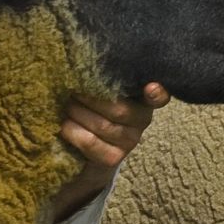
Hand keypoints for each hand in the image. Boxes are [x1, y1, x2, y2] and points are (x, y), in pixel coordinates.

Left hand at [49, 84, 166, 219]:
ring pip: (102, 125)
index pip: (159, 97)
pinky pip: (89, 142)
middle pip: (118, 109)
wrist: (86, 148)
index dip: (157, 93)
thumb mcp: (103, 91)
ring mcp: (130, 141)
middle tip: (72, 90)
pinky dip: (72, 131)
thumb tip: (88, 65)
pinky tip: (64, 124)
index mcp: (143, 98)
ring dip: (77, 112)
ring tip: (66, 105)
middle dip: (89, 98)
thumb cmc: (94, 108)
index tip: (150, 87)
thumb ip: (105, 80)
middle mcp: (143, 120)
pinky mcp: (113, 158)